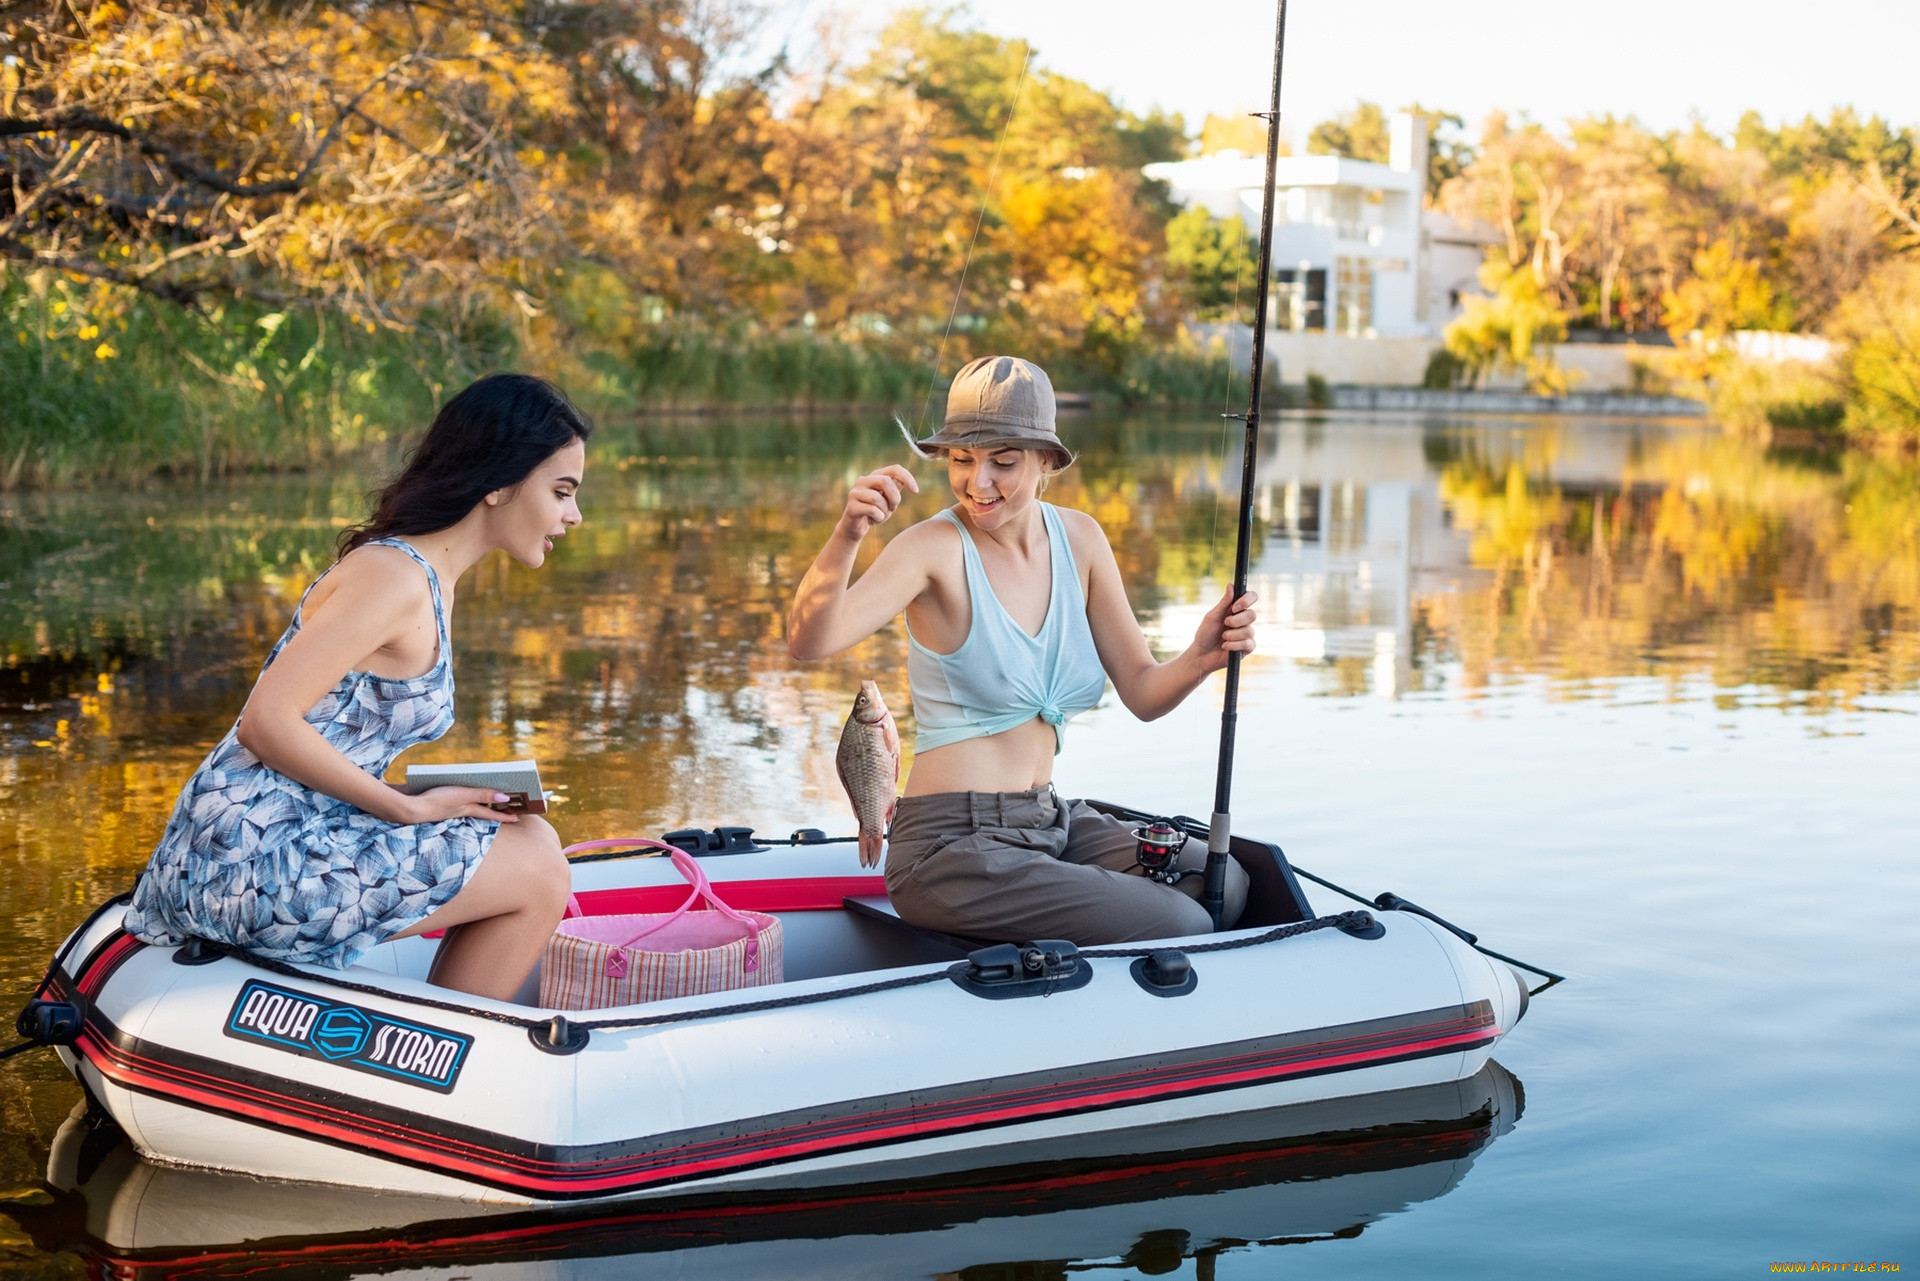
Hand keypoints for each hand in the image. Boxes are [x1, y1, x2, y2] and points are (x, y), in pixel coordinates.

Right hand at [398, 786, 518, 825]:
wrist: (408, 808)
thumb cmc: (437, 801)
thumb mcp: (462, 795)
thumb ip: (483, 795)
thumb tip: (506, 798)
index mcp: (468, 809)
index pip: (491, 814)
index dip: (505, 815)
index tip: (518, 818)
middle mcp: (460, 810)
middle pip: (482, 809)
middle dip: (495, 808)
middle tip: (508, 806)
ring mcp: (448, 808)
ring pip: (469, 805)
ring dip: (479, 801)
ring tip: (489, 797)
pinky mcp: (437, 801)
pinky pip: (455, 799)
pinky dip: (461, 795)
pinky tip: (460, 790)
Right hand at [837, 465, 918, 540]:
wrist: (856, 528)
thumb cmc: (875, 512)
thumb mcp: (889, 500)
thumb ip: (895, 488)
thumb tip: (904, 479)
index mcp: (874, 476)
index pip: (894, 469)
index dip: (907, 478)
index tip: (916, 491)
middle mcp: (863, 480)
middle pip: (885, 481)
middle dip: (894, 497)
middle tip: (893, 508)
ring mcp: (855, 492)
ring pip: (877, 498)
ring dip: (885, 510)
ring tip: (881, 515)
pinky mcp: (851, 506)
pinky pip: (872, 510)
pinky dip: (879, 518)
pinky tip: (874, 520)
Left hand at [1190, 589, 1257, 673]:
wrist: (1201, 655)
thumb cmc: (1205, 634)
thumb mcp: (1212, 616)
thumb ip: (1224, 602)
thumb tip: (1231, 585)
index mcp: (1236, 610)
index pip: (1251, 597)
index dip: (1247, 600)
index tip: (1235, 607)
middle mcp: (1244, 621)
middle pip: (1252, 615)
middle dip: (1237, 620)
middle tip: (1225, 623)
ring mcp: (1246, 634)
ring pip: (1249, 630)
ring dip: (1233, 634)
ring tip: (1222, 638)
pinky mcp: (1247, 648)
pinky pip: (1248, 643)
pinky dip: (1234, 644)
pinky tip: (1225, 646)